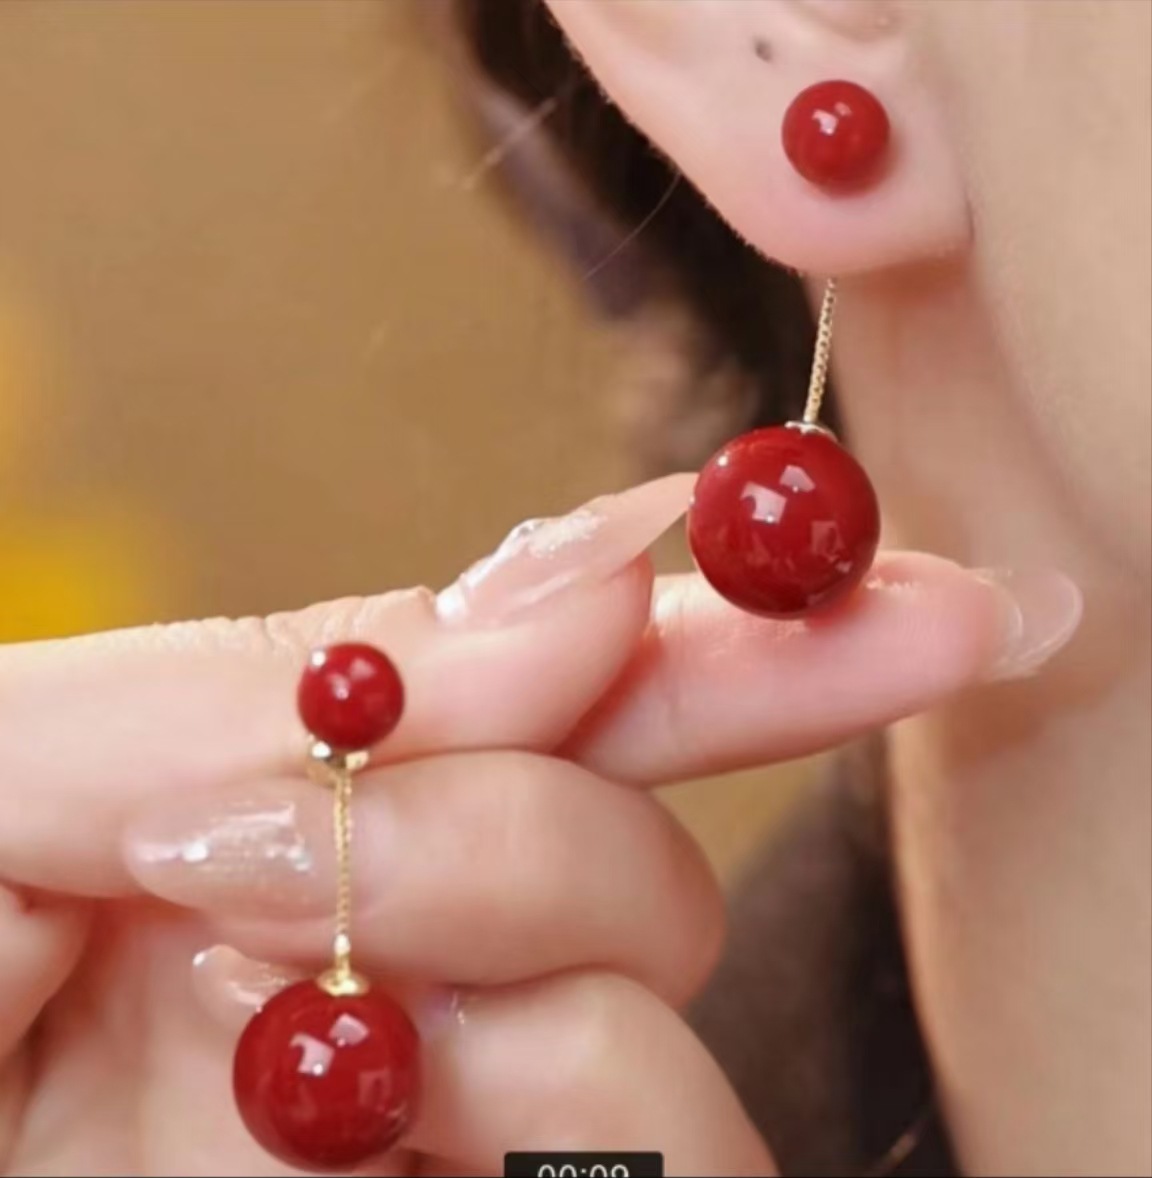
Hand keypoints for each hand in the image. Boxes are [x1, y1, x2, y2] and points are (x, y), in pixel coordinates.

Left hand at [0, 474, 1072, 1175]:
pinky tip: (369, 1100)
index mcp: (294, 831)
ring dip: (527, 963)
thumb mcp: (9, 771)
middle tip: (344, 829)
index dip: (719, 643)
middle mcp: (391, 976)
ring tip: (301, 990)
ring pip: (660, 1038)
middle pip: (637, 872)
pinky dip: (547, 1111)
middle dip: (534, 827)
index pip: (563, 714)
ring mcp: (436, 1142)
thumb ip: (250, 686)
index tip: (861, 584)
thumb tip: (566, 596)